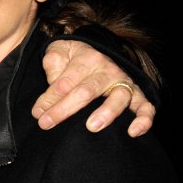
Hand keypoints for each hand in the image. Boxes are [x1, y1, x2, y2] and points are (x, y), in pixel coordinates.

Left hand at [34, 39, 154, 136]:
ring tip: (91, 127)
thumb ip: (51, 69)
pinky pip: (146, 106)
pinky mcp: (135, 94)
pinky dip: (144, 119)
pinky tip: (133, 132)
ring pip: (119, 98)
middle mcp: (107, 69)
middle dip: (64, 109)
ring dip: (106, 113)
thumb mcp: (57, 55)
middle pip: (87, 91)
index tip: (37, 113)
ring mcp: (123, 82)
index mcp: (86, 58)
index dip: (49, 99)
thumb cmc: (70, 59)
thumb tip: (47, 96)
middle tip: (46, 123)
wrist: (92, 50)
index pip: (65, 82)